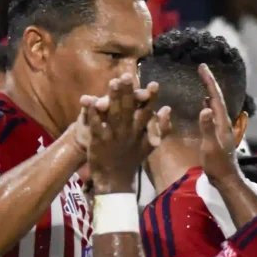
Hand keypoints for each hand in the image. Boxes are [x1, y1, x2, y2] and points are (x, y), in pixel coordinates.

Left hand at [84, 75, 170, 192]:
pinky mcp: (97, 140)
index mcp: (139, 130)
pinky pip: (95, 124)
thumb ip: (160, 128)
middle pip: (128, 108)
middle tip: (128, 75)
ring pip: (113, 113)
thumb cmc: (131, 160)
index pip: (146, 111)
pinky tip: (88, 100)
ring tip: (113, 82)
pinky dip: (92, 112)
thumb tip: (167, 108)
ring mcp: (112, 135)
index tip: (154, 84)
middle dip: (128, 92)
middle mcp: (127, 131)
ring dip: (113, 98)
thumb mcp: (149, 145)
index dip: (150, 98)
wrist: (114, 180)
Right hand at [197, 64, 239, 183]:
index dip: (209, 81)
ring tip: (204, 80)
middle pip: (216, 97)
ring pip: (216, 104)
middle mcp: (224, 122)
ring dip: (209, 91)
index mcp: (222, 122)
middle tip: (202, 68)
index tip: (203, 67)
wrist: (226, 178)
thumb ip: (207, 128)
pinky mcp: (218, 132)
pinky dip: (208, 103)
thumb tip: (204, 108)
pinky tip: (205, 103)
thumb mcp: (210, 146)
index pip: (215, 97)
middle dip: (209, 82)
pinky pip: (213, 112)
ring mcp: (222, 127)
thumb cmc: (217, 165)